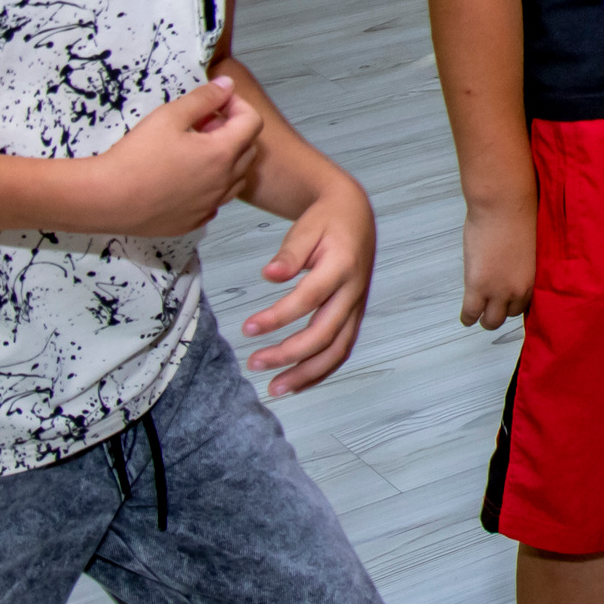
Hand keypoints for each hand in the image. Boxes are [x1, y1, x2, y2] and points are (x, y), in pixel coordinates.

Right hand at [87, 78, 262, 236]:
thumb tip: (227, 85)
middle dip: (232, 131)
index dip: (237, 105)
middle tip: (201, 125)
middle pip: (248, 150)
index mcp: (223, 154)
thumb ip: (203, 98)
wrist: (104, 199)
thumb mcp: (169, 116)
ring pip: (235, 178)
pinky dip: (210, 185)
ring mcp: (211, 206)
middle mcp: (224, 182)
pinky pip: (215, 200)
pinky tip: (184, 178)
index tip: (215, 103)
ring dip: (225, 160)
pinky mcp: (194, 222)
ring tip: (193, 150)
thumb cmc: (135, 156)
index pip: (253, 122)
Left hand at [241, 177, 375, 395]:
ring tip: (274, 388)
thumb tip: (270, 275)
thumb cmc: (327, 220)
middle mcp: (354, 291)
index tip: (247, 328)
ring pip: (337, 350)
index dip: (277, 317)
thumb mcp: (307, 225)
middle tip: (254, 363)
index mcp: (342, 265)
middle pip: (325, 334)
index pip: (308, 299)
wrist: (355, 214)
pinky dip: (321, 371)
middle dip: (289, 354)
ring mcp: (357, 306)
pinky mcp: (354, 315)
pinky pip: (342, 349)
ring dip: (306, 374)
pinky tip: (296, 383)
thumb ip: (290, 252)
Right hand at [460, 193, 535, 329]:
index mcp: (536, 276)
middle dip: (502, 311)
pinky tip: (467, 316)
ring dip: (485, 318)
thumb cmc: (519, 214)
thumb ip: (525, 262)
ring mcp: (498, 290)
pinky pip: (471, 313)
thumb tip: (515, 266)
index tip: (510, 300)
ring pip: (492, 321)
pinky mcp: (478, 286)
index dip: (516, 302)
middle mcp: (520, 288)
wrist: (504, 204)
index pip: (529, 303)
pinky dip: (468, 317)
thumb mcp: (530, 245)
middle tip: (492, 305)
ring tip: (478, 312)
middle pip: (512, 314)